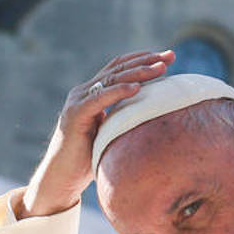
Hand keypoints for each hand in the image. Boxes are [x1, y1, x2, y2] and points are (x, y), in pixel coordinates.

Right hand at [17, 50, 172, 218]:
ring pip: (111, 79)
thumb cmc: (88, 160)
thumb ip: (126, 119)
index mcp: (93, 93)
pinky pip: (99, 99)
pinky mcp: (76, 114)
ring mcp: (78, 101)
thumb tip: (156, 118)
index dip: (143, 60)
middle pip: (118, 69)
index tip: (168, 57)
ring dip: (138, 72)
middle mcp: (84, 92)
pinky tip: (136, 88)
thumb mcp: (112, 133)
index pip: (120, 69)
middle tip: (170, 55)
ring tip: (159, 68)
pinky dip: (118, 91)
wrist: (62, 178)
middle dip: (146, 60)